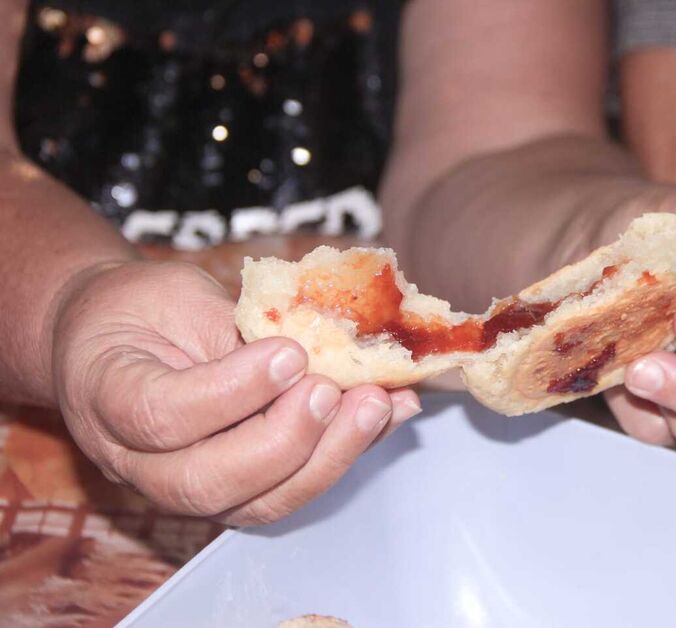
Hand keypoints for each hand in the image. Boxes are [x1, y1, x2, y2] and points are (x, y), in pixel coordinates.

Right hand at [51, 261, 420, 525]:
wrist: (118, 341)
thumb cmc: (143, 310)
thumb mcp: (176, 297)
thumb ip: (236, 329)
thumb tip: (325, 343)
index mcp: (108, 399)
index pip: (161, 416)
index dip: (231, 391)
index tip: (288, 353)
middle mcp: (140, 463)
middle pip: (210, 481)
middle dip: (287, 439)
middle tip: (334, 389)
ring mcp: (189, 488)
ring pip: (258, 503)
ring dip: (329, 456)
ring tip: (377, 404)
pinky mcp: (238, 492)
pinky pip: (292, 488)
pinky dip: (349, 452)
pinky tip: (392, 412)